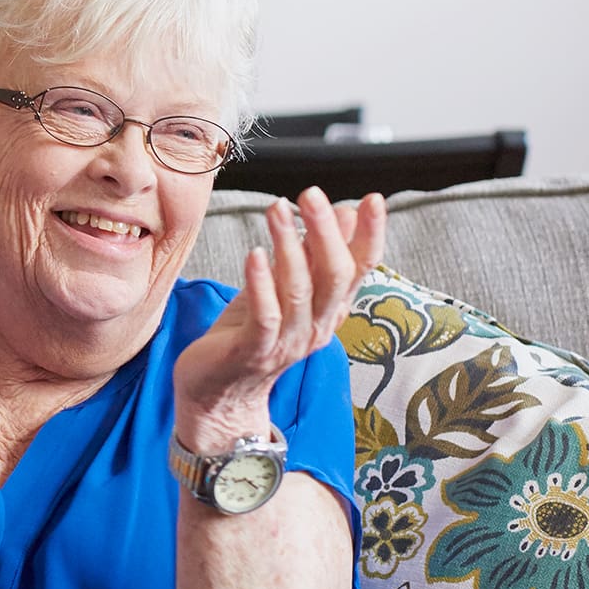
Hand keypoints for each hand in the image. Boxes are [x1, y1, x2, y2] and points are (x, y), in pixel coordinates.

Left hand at [173, 186, 385, 451]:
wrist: (217, 394)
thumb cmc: (248, 334)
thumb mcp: (283, 288)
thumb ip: (312, 254)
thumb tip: (344, 211)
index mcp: (329, 310)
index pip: (360, 269)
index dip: (370, 235)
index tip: (372, 199)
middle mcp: (317, 327)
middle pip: (334, 275)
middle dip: (326, 231)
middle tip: (311, 194)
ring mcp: (287, 342)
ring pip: (300, 291)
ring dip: (290, 246)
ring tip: (277, 209)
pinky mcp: (254, 352)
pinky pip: (265, 317)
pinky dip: (262, 283)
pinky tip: (255, 253)